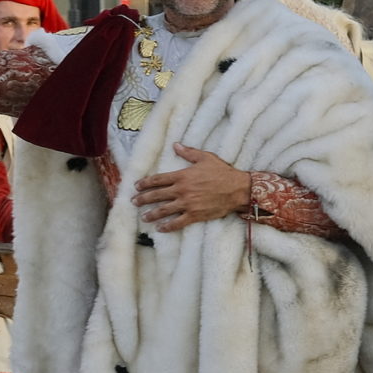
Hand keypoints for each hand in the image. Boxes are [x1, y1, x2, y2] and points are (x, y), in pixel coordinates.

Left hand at [133, 144, 252, 231]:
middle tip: (134, 202)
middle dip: (143, 199)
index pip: (158, 180)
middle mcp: (181, 190)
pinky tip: (160, 228)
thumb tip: (175, 145)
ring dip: (151, 214)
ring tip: (144, 217)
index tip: (136, 186)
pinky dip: (167, 226)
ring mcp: (187, 204)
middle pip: (156, 195)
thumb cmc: (223, 172)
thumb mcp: (205, 158)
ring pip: (164, 210)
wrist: (238, 189)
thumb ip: (188, 152)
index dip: (145, 183)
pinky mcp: (195, 215)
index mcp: (182, 176)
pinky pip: (177, 222)